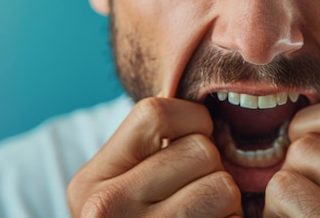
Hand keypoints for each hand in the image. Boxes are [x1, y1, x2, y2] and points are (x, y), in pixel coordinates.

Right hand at [67, 97, 242, 216]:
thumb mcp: (117, 190)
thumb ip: (148, 152)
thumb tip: (209, 118)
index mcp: (91, 182)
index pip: (156, 112)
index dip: (190, 121)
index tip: (192, 144)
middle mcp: (107, 208)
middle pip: (201, 150)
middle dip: (212, 168)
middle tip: (197, 192)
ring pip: (225, 186)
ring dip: (227, 201)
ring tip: (204, 217)